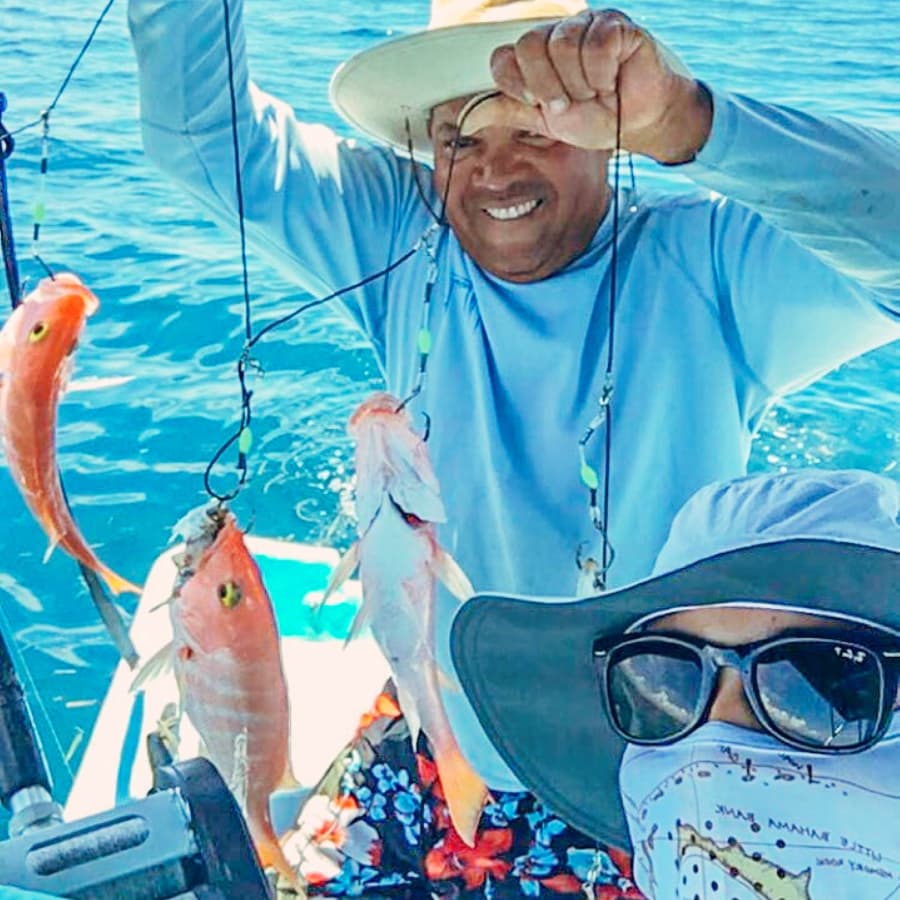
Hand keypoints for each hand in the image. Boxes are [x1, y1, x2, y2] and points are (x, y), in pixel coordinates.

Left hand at [489, 9, 711, 162]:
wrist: (635, 124)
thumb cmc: (594, 118)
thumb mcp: (542, 120)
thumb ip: (507, 111)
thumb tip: (465, 117)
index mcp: (536, 54)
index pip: (504, 57)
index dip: (518, 84)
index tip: (538, 103)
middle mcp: (557, 33)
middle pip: (529, 46)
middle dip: (549, 87)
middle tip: (569, 102)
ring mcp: (586, 25)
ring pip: (563, 45)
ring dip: (579, 84)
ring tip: (595, 93)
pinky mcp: (616, 25)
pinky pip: (596, 43)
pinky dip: (602, 72)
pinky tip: (611, 80)